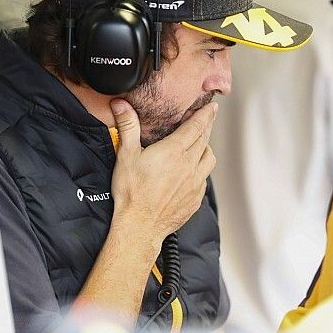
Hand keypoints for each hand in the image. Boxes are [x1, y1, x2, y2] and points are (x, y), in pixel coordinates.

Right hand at [109, 98, 217, 250]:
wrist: (139, 227)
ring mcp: (195, 183)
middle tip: (209, 117)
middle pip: (205, 139)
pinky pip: (205, 178)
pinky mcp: (196, 198)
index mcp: (174, 152)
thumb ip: (127, 126)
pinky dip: (202, 169)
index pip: (196, 126)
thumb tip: (121, 104)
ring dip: (206, 147)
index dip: (205, 114)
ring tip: (200, 143)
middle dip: (207, 125)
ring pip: (209, 158)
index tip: (211, 106)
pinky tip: (193, 170)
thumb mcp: (126, 155)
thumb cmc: (131, 194)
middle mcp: (189, 165)